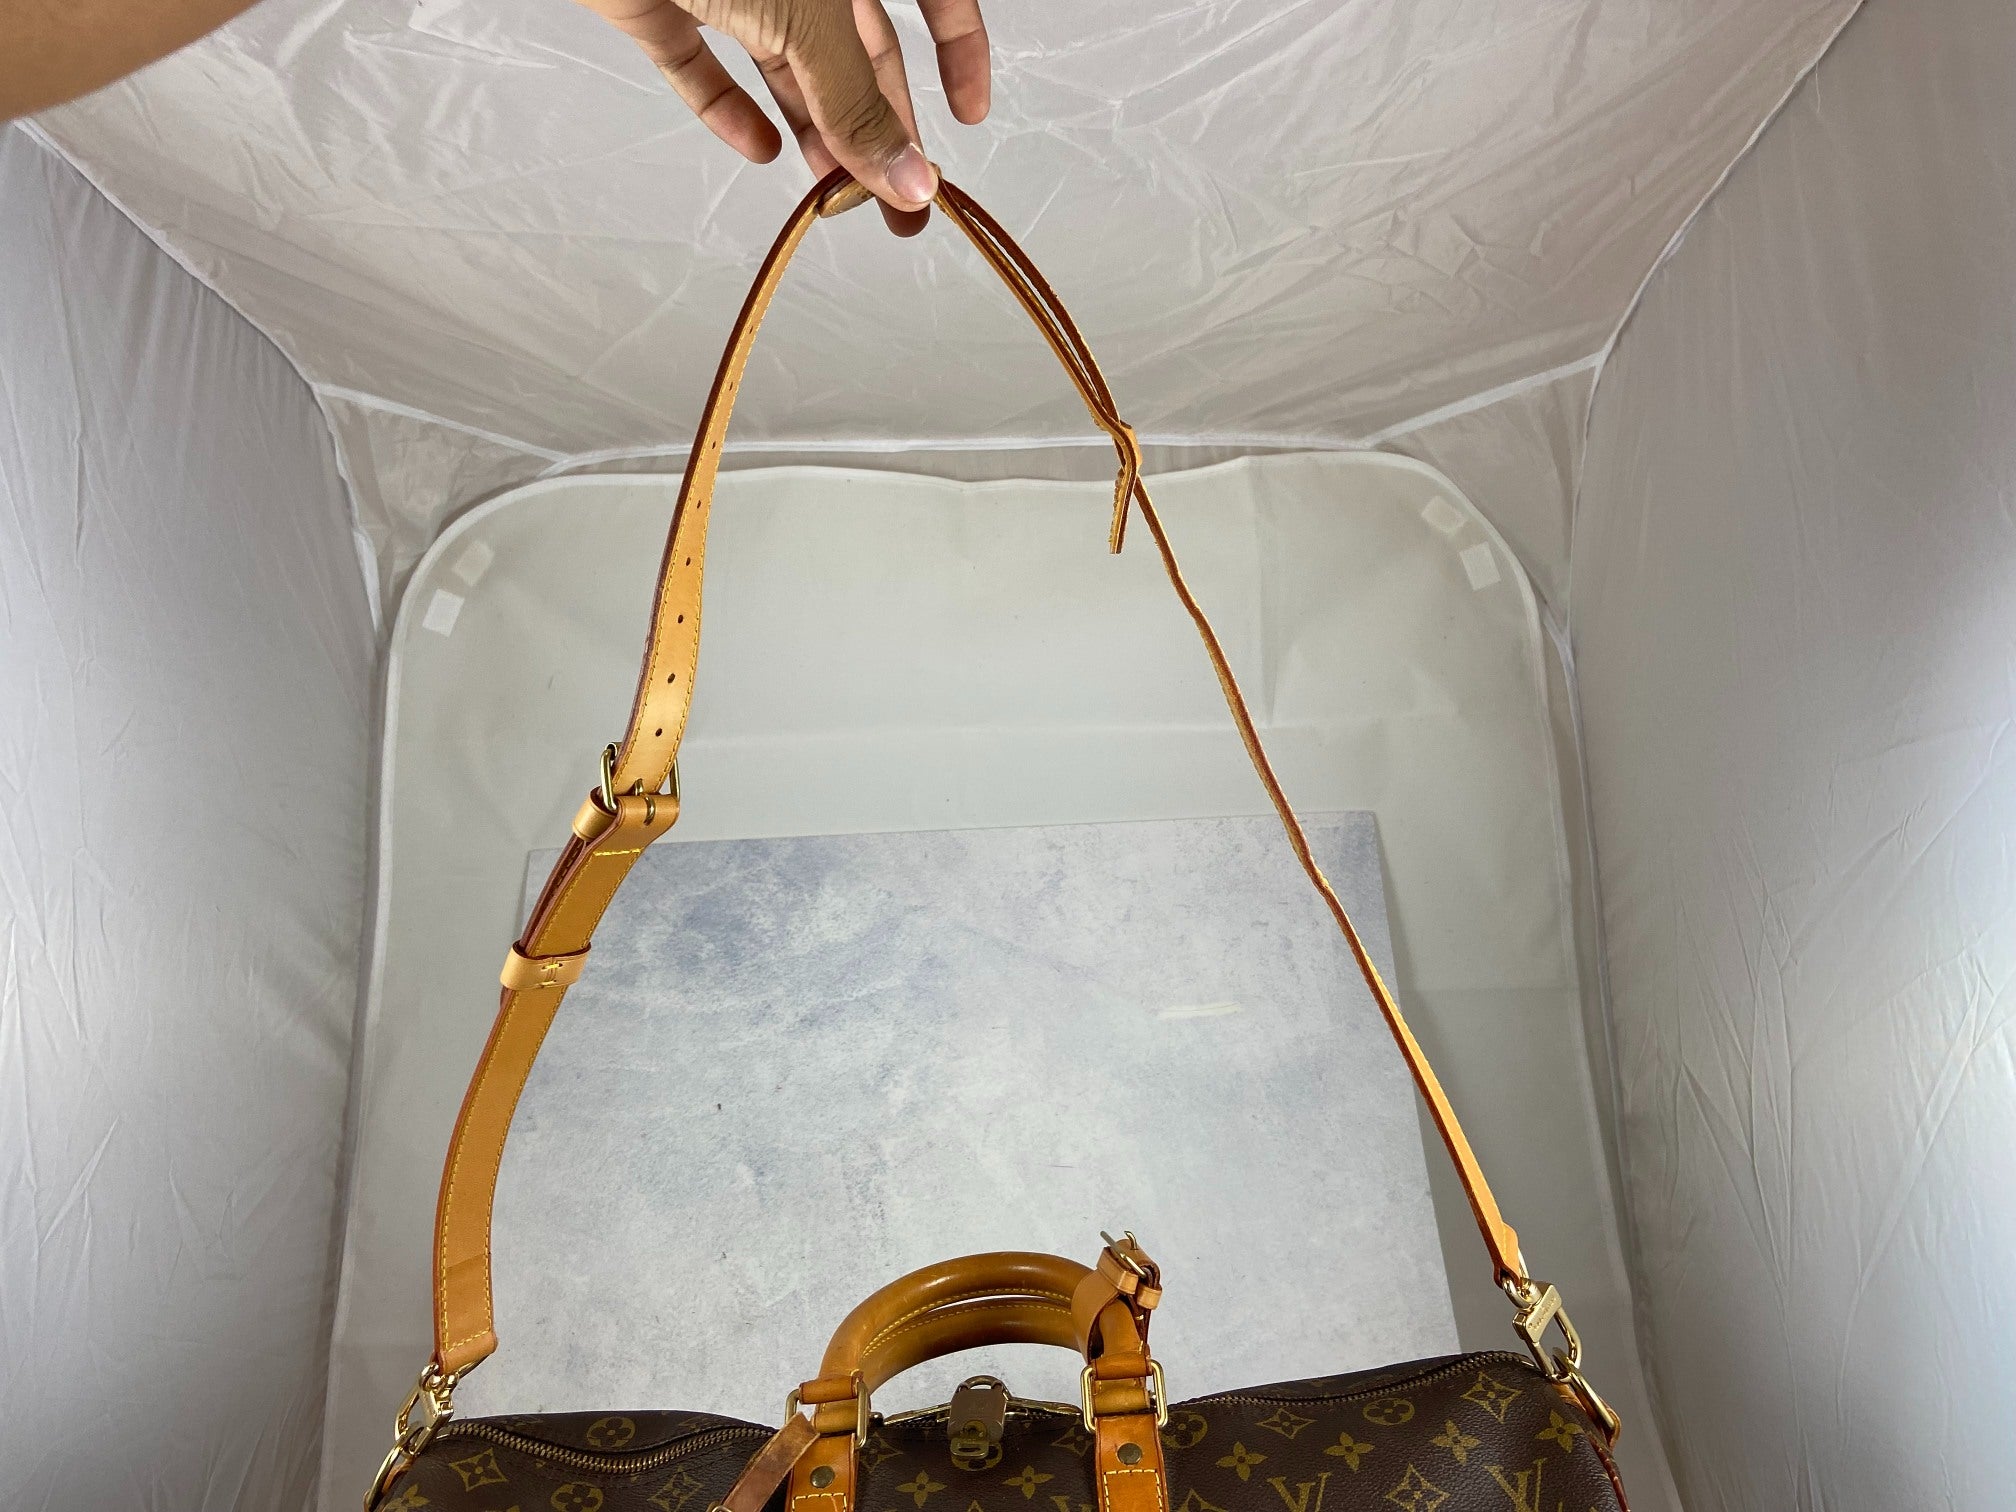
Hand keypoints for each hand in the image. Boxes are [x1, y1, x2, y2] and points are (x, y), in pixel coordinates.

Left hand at [577, 0, 988, 234]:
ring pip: (786, 65)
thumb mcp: (810, 20)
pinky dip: (729, 109)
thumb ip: (857, 104)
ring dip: (815, 132)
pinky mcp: (666, 2)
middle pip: (858, 52)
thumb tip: (911, 179)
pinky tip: (760, 149)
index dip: (959, 52)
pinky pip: (703, 64)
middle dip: (879, 130)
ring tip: (833, 197)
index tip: (966, 117)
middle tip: (898, 207)